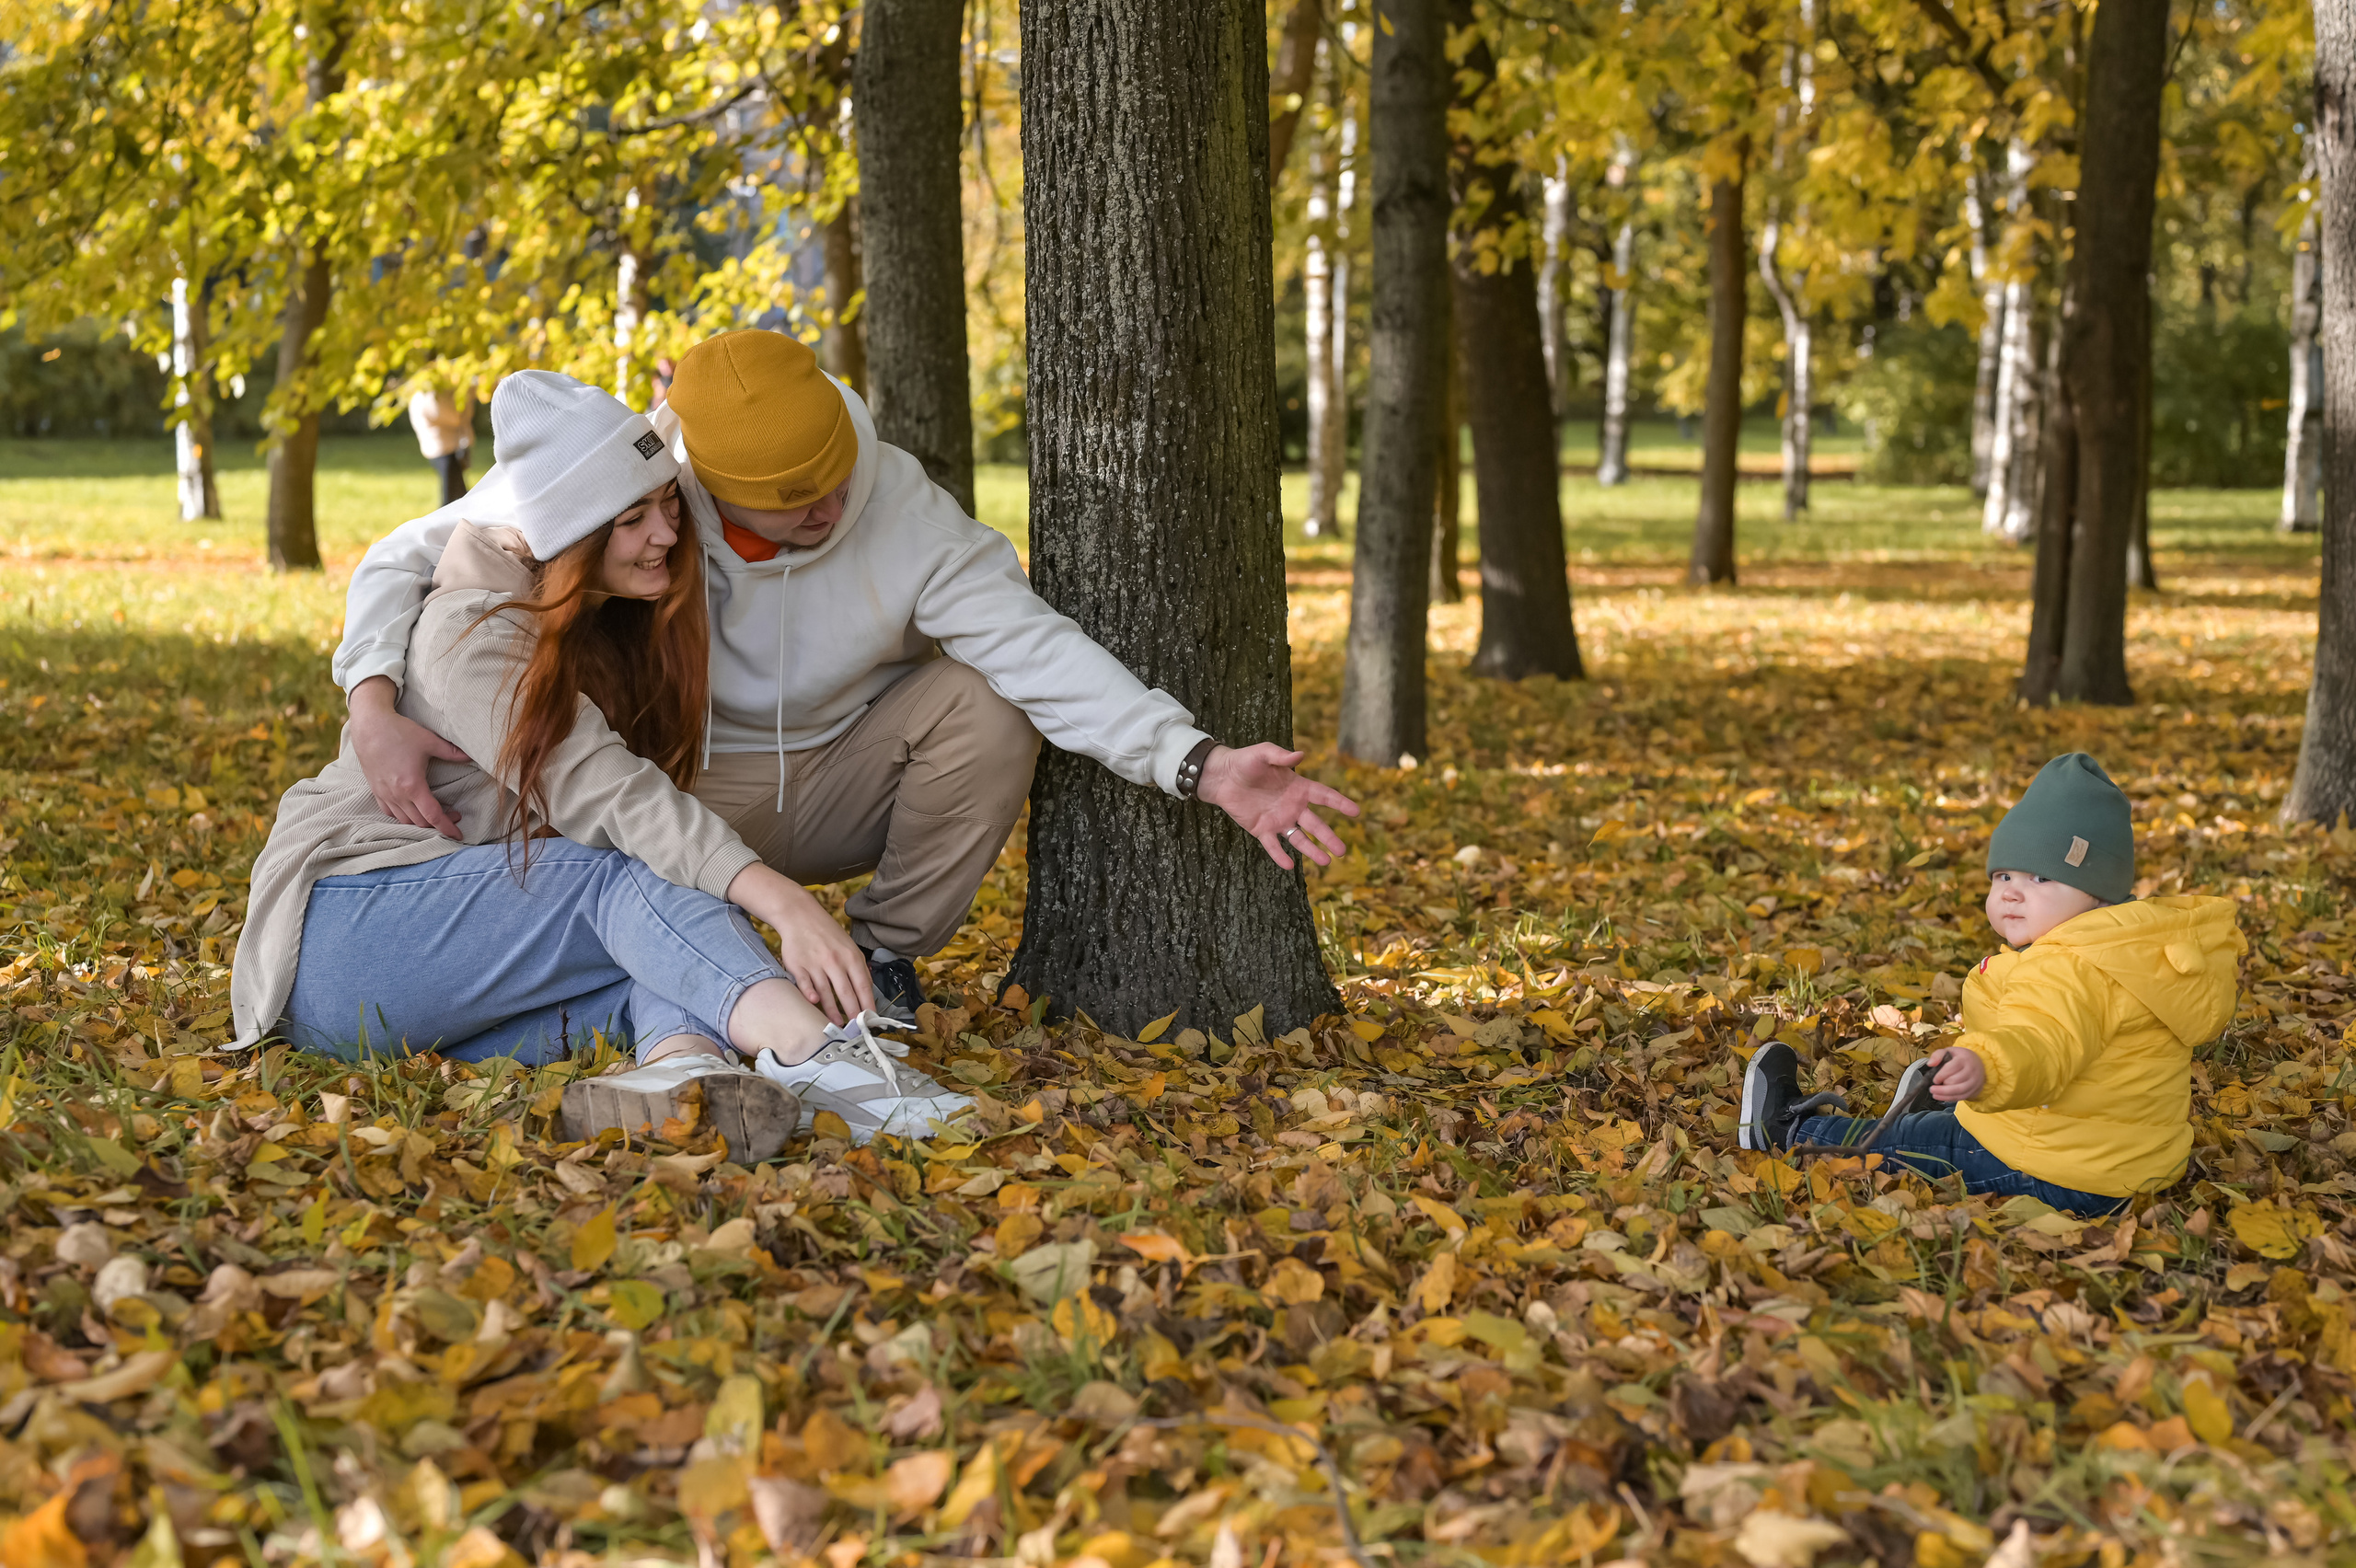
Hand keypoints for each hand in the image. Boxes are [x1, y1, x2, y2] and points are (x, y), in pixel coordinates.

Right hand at [348, 675, 467, 838]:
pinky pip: (390, 813)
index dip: (447, 828)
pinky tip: (412, 809)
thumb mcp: (430, 741)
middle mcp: (397, 795)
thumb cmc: (400, 732)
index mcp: (412, 786)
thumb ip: (452, 752)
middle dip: (439, 824)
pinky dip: (403, 817)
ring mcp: (384, 794)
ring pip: (405, 820)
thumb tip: (471, 756)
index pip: (433, 816)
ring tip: (435, 812)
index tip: (458, 835)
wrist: (369, 726)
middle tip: (454, 814)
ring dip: (421, 822)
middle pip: (420, 822)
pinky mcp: (376, 791)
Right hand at [728, 864, 874, 1024]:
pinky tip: (814, 1004)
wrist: (800, 916)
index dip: (868, 1004)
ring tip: (839, 1025)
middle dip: (853, 1012)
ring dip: (833, 1011)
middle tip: (857, 1029)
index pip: (863, 985)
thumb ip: (859, 967)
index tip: (871, 1020)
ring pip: (826, 992)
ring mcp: (815, 964)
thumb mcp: (849, 946)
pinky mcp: (798, 966)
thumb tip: (868, 989)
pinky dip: (810, 993)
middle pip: (846, 992)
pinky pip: (806, 983)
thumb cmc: (827, 933)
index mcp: (850, 956)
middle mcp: (834, 961)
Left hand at [1196, 742, 1361, 870]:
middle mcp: (1292, 806)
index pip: (1324, 796)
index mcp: (1298, 787)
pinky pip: (1273, 845)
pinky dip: (1280, 856)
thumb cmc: (1245, 761)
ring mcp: (1278, 819)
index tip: (1356, 812)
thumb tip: (1301, 755)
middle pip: (1315, 824)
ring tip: (1326, 862)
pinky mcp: (1261, 829)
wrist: (1222, 777)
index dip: (1340, 803)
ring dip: (1311, 850)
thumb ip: (1281, 755)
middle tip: (1342, 851)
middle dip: (1329, 837)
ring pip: (1298, 838)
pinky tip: (1289, 865)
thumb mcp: (1263, 753)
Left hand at [1928, 1047, 1986, 1102]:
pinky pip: (1962, 1096)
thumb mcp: (1949, 1051)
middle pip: (1955, 1081)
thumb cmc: (1960, 1058)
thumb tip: (1930, 1064)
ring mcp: (1974, 1081)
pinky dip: (1950, 1098)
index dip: (1941, 1075)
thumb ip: (1938, 1055)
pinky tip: (1941, 1097)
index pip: (1952, 1068)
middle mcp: (1971, 1070)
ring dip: (1945, 1094)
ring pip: (1959, 1090)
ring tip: (1934, 1094)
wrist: (1977, 1064)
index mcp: (1964, 1059)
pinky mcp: (1974, 1089)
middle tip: (1932, 1088)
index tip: (1934, 1080)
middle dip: (1942, 1086)